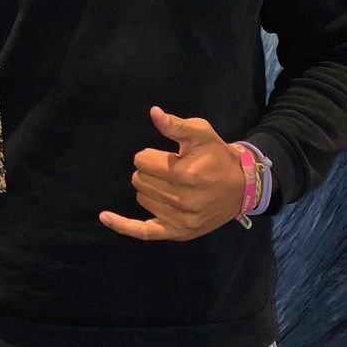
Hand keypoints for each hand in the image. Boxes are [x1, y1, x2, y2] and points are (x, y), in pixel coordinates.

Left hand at [99, 105, 244, 240]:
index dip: (150, 155)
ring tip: (172, 184)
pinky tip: (104, 217)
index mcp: (185, 174)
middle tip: (170, 170)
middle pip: (139, 180)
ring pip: (141, 197)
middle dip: (150, 171)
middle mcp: (182, 200)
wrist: (242, 187)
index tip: (167, 156)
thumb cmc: (217, 156)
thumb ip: (175, 125)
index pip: (142, 161)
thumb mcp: (200, 133)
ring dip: (149, 188)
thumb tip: (153, 113)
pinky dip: (122, 225)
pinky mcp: (178, 233)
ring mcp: (180, 220)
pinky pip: (143, 232)